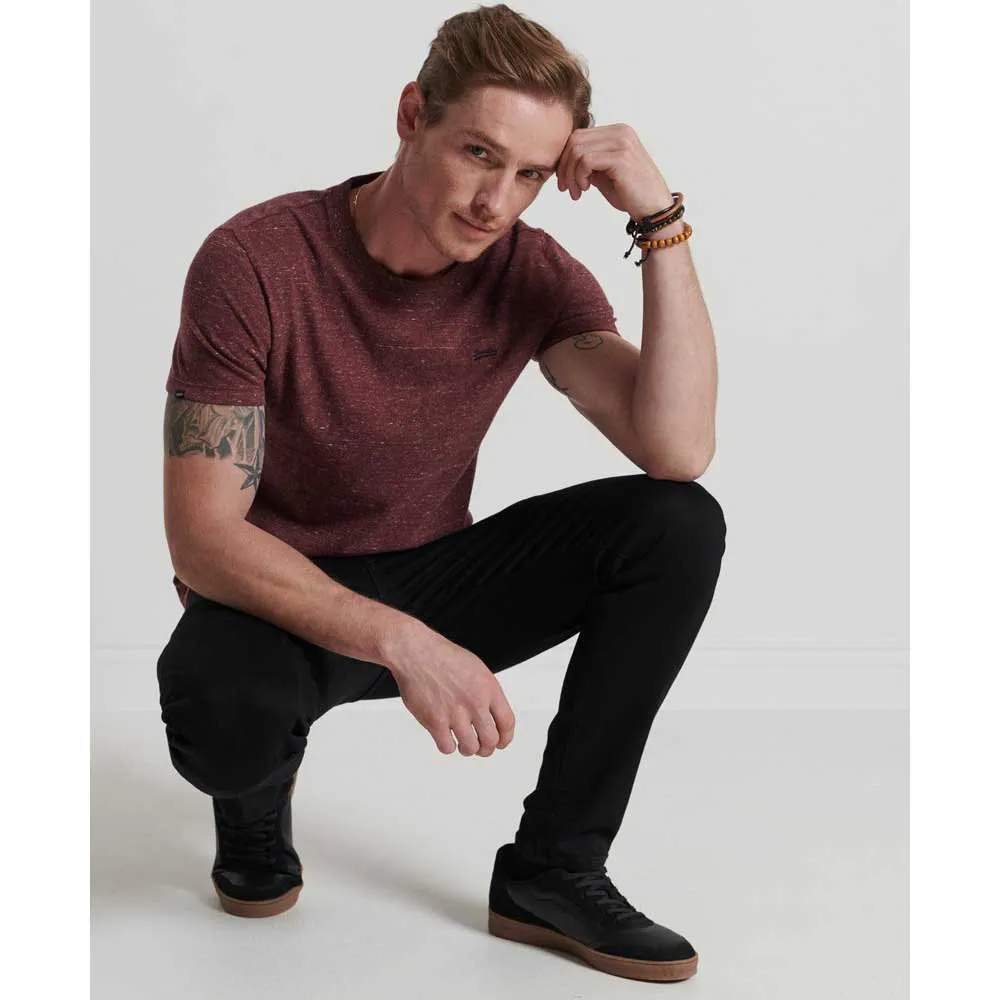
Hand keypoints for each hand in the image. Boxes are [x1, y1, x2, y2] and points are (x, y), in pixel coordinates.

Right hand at [383, 620, 515, 756]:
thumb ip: (486, 692)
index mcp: (488, 688)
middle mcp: (474, 702)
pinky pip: (447, 747)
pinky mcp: (435, 721)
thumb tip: (491, 715)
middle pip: (490, 740)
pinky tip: (445, 737)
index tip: (501, 742)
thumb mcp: (477, 669)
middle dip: (487, 748)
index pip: (507, 723)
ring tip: (463, 742)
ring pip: (470, 748)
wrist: (416, 652)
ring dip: (467, 749)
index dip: (506, 738)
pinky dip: (448, 746)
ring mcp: (455, 713)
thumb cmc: (443, 656)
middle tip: (481, 747)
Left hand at [555, 122, 673, 219]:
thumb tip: (564, 161)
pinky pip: (586, 161)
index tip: (564, 180)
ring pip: (577, 150)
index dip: (565, 158)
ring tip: (576, 192)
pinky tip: (585, 190)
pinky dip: (579, 177)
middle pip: (575, 140)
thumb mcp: (604, 174)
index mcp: (617, 132)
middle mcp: (620, 132)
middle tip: (564, 188)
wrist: (654, 209)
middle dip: (564, 166)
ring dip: (570, 174)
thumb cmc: (630, 194)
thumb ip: (588, 163)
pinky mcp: (621, 157)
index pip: (579, 136)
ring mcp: (622, 142)